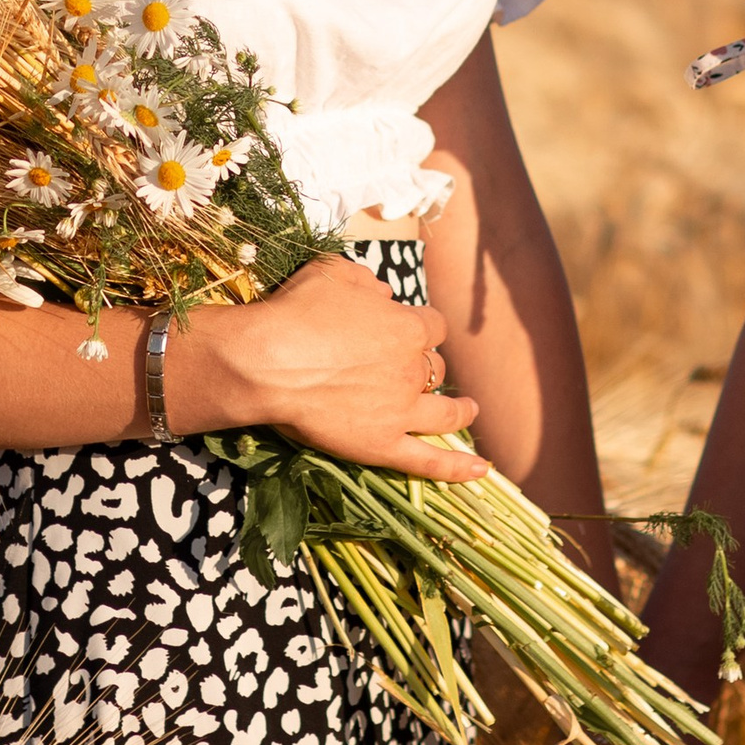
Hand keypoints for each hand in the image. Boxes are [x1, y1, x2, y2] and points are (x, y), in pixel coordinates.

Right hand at [170, 254, 481, 478]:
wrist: (267, 360)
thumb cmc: (295, 312)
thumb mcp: (331, 272)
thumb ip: (364, 280)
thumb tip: (383, 292)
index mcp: (406, 327)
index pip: (432, 326)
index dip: (421, 327)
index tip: (409, 329)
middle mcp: (412, 369)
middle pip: (435, 368)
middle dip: (429, 366)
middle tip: (415, 370)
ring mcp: (401, 410)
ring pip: (445, 413)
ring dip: (460, 411)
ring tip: (468, 411)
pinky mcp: (382, 445)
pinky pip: (427, 461)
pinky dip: (455, 468)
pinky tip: (478, 471)